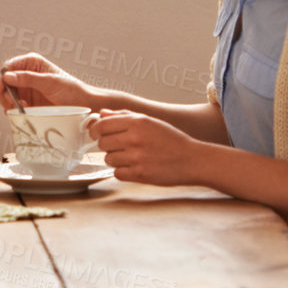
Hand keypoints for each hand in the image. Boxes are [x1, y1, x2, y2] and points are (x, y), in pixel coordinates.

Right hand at [0, 54, 96, 112]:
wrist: (83, 106)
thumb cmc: (72, 90)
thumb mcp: (50, 83)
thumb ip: (29, 79)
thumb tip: (7, 76)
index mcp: (32, 63)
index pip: (8, 66)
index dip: (2, 76)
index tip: (2, 87)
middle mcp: (26, 74)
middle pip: (2, 81)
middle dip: (3, 91)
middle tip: (10, 101)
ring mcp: (25, 89)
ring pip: (5, 94)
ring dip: (8, 101)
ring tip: (21, 106)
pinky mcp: (27, 102)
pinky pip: (11, 106)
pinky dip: (12, 109)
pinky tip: (21, 111)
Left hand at [89, 110, 213, 187]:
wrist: (192, 160)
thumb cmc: (171, 140)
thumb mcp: (150, 122)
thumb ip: (124, 116)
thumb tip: (102, 113)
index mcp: (137, 122)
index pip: (102, 125)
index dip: (96, 130)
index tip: (97, 134)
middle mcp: (135, 138)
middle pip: (103, 143)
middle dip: (108, 145)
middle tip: (121, 147)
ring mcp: (136, 157)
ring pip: (108, 159)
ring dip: (116, 159)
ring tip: (131, 157)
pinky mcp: (139, 174)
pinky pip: (117, 173)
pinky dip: (123, 172)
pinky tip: (135, 167)